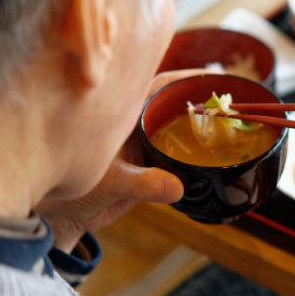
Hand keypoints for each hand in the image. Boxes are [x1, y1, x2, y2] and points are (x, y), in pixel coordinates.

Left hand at [37, 68, 213, 251]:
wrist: (63, 219)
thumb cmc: (69, 192)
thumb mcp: (108, 183)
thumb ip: (143, 184)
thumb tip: (176, 186)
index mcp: (120, 115)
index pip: (159, 86)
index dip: (187, 78)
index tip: (214, 76)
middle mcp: (134, 124)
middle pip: (173, 103)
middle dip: (201, 99)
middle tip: (231, 101)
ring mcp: (142, 144)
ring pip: (176, 127)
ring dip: (200, 126)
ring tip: (230, 124)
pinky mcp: (149, 166)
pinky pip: (177, 154)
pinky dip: (195, 153)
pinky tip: (214, 154)